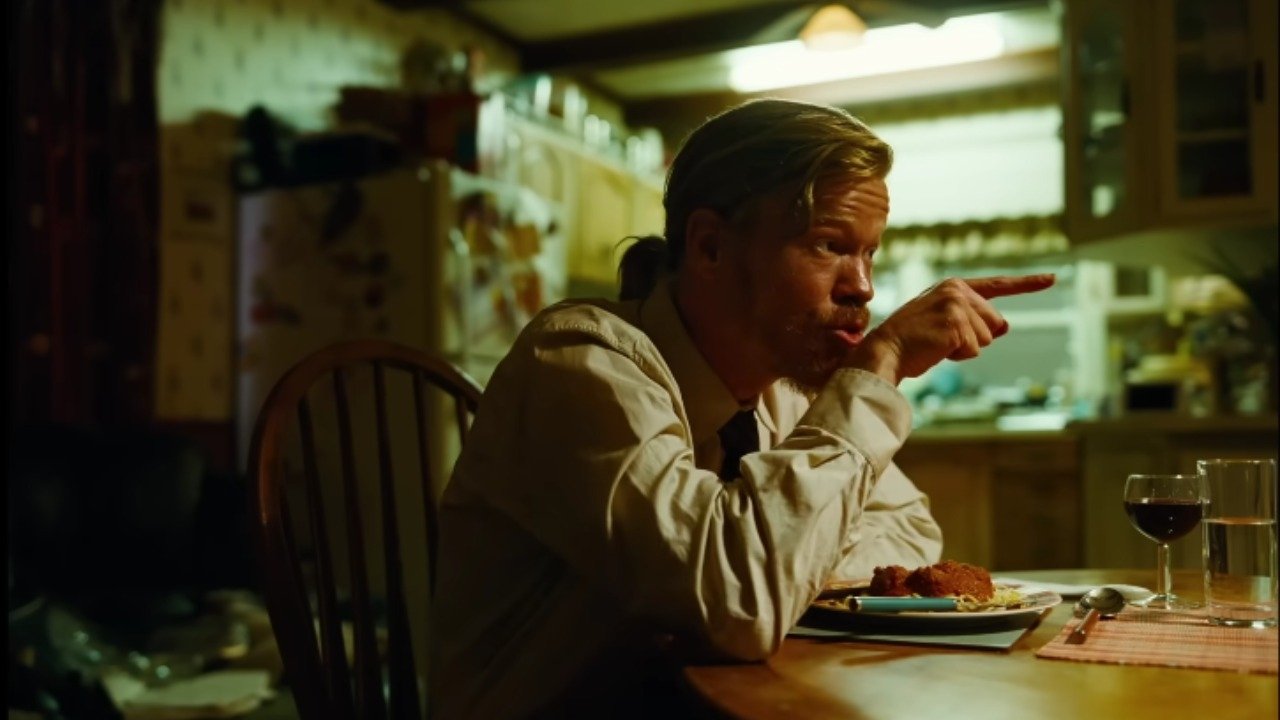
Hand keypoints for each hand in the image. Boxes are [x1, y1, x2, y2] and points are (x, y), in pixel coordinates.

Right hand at [848, 274, 1055, 383]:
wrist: (886, 350)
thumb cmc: (913, 340)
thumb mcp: (945, 323)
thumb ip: (974, 320)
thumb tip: (1004, 326)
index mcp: (954, 286)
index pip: (998, 285)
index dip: (1028, 284)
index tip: (1053, 279)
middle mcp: (957, 290)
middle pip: (994, 323)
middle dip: (975, 338)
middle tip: (942, 340)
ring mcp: (956, 306)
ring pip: (987, 338)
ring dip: (965, 349)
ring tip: (937, 344)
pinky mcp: (955, 324)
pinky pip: (974, 349)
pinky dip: (958, 356)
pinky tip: (937, 350)